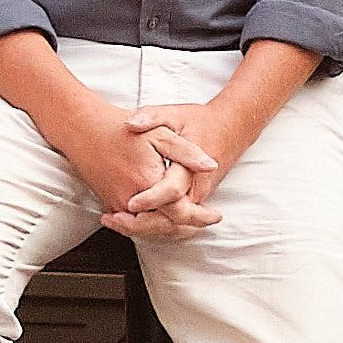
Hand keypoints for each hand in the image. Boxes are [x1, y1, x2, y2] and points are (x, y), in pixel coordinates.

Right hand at [43, 97, 202, 235]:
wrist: (85, 131)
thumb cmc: (122, 130)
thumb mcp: (160, 133)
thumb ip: (187, 152)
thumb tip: (211, 165)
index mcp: (149, 182)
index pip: (180, 212)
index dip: (200, 217)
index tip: (216, 216)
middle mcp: (132, 200)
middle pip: (166, 226)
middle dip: (188, 227)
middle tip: (206, 223)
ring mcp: (119, 206)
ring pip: (150, 229)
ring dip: (171, 230)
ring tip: (190, 226)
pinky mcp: (111, 205)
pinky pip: (135, 225)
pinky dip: (152, 227)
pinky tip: (165, 222)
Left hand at [114, 97, 265, 235]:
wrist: (229, 127)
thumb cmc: (199, 121)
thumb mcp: (174, 114)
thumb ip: (152, 116)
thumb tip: (130, 124)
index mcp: (191, 167)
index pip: (172, 190)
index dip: (150, 198)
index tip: (128, 203)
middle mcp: (197, 187)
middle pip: (172, 218)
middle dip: (142, 224)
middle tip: (113, 220)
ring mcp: (198, 197)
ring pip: (174, 225)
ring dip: (146, 228)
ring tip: (116, 223)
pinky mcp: (195, 201)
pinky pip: (176, 221)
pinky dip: (154, 226)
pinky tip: (130, 222)